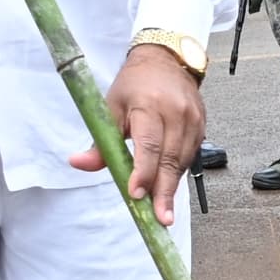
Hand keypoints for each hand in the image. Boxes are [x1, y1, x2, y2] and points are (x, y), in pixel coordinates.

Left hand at [64, 42, 206, 221]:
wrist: (166, 60)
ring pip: (183, 161)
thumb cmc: (134, 85)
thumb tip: (77, 163)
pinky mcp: (201, 126)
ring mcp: (193, 120)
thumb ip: (99, 140)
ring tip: (164, 213)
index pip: (149, 145)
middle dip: (164, 192)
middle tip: (160, 219)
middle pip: (170, 159)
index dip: (143, 172)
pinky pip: (189, 157)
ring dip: (172, 188)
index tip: (136, 195)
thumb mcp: (111, 107)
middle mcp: (176, 113)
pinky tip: (168, 189)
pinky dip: (177, 174)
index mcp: (150, 105)